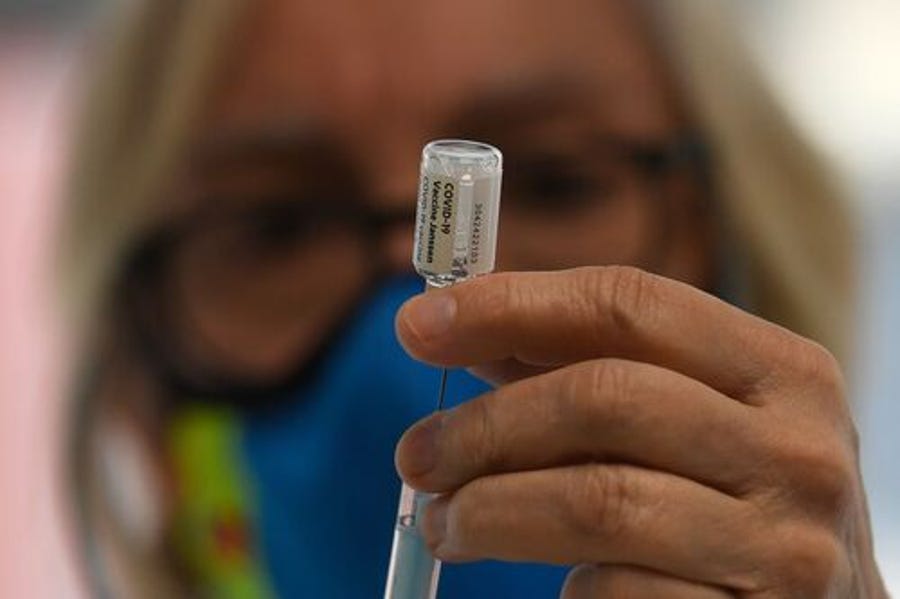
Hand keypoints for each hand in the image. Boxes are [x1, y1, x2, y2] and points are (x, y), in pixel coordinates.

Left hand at [394, 267, 886, 597]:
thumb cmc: (736, 506)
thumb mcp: (692, 423)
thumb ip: (595, 373)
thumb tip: (470, 332)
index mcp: (782, 370)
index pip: (629, 303)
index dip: (512, 304)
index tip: (419, 326)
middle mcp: (798, 449)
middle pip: (603, 396)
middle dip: (485, 424)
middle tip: (416, 454)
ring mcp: (785, 545)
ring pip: (598, 500)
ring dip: (489, 508)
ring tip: (442, 522)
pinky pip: (615, 591)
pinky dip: (558, 582)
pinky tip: (546, 581)